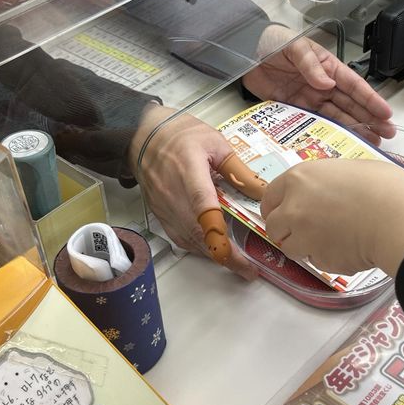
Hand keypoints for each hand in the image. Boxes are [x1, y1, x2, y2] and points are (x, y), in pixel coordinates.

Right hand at [129, 105, 256, 279]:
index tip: (236, 251)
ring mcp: (166, 208)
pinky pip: (181, 239)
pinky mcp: (161, 216)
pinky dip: (199, 248)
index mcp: (191, 173)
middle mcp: (175, 196)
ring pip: (190, 241)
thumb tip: (260, 192)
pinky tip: (214, 250)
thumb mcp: (216, 144)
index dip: (218, 232)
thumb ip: (239, 170)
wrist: (143, 135)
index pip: (203, 207)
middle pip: (200, 234)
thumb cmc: (181, 135)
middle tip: (250, 269)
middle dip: (226, 255)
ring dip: (214, 255)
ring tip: (238, 264)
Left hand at [243, 25, 395, 143]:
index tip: (385, 113)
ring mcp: (310, 98)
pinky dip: (328, 132)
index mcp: (328, 67)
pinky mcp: (295, 108)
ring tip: (372, 141)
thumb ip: (310, 65)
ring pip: (337, 116)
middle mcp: (323, 84)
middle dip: (370, 118)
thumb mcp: (295, 47)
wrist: (245, 53)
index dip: (370, 100)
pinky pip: (315, 122)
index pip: (354, 85)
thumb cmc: (273, 42)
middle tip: (387, 133)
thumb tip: (327, 84)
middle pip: (351, 105)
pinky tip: (340, 142)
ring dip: (355, 128)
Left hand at [260, 159, 403, 275]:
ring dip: (304, 247)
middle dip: (286, 231)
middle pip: (273, 226)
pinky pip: (316, 261)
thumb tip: (326, 190)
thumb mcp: (350, 169)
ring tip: (331, 240)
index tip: (283, 213)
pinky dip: (327, 258)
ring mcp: (303, 236)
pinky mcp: (318, 259)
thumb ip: (326, 182)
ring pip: (290, 248)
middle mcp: (293, 207)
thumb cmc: (383, 187)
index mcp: (299, 178)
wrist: (398, 218)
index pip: (270, 196)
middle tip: (305, 232)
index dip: (276, 207)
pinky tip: (348, 248)